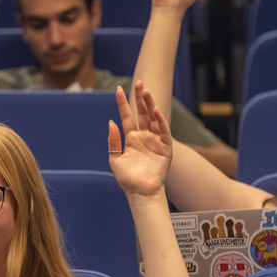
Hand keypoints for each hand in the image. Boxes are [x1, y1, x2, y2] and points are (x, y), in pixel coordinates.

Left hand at [108, 81, 172, 199]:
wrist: (141, 193)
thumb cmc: (127, 179)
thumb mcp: (115, 159)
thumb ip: (113, 141)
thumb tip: (111, 122)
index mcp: (131, 139)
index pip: (127, 116)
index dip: (123, 104)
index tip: (118, 90)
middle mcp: (144, 137)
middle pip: (142, 113)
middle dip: (140, 98)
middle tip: (138, 82)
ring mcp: (155, 141)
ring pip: (153, 119)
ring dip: (150, 105)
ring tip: (146, 91)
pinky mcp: (165, 148)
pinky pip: (163, 131)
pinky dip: (160, 121)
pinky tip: (155, 111)